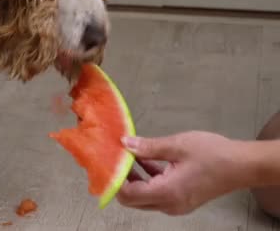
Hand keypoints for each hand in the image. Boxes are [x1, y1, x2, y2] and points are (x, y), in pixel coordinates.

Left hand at [117, 131, 246, 215]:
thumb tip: (124, 144)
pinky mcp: (182, 199)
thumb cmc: (213, 154)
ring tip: (126, 156)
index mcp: (166, 193)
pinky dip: (147, 179)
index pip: (128, 195)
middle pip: (133, 199)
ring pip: (144, 197)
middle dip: (120, 180)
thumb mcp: (177, 145)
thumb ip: (148, 147)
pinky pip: (156, 193)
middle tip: (113, 158)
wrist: (244, 166)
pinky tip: (144, 160)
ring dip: (133, 179)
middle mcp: (168, 204)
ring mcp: (176, 205)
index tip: (105, 162)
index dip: (113, 180)